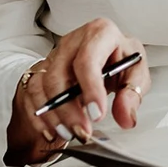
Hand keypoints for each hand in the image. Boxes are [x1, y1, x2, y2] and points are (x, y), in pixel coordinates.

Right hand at [5, 17, 149, 165]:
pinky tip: (53, 131)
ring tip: (70, 134)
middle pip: (59, 75)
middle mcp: (73, 41)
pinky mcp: (42, 70)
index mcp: (100, 33)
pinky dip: (39, 116)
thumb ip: (132, 94)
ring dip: (53, 115)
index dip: (90, 88)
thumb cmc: (121, 60)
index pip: (88, 59)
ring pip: (41, 85)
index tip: (96, 114)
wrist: (108, 56)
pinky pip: (31, 94)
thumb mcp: (136, 73)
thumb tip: (125, 116)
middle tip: (82, 132)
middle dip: (68, 109)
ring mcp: (54, 55)